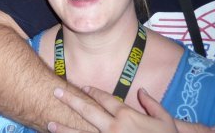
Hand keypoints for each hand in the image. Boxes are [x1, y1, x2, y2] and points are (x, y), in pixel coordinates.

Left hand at [48, 86, 214, 132]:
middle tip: (56, 91)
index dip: (94, 92)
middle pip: (88, 111)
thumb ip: (152, 104)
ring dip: (64, 129)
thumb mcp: (165, 119)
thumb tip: (142, 91)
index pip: (106, 100)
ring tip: (49, 123)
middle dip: (71, 101)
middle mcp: (114, 127)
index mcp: (127, 115)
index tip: (83, 87)